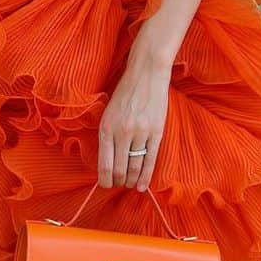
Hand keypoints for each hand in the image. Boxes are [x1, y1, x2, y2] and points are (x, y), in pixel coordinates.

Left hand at [98, 58, 170, 191]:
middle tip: (119, 185)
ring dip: (132, 180)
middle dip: (118, 182)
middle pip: (119, 169)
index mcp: (106, 127)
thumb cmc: (125, 93)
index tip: (106, 185)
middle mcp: (122, 132)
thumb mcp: (108, 112)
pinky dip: (146, 176)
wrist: (146, 74)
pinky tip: (143, 186)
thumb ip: (107, 135)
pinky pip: (150, 159)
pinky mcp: (156, 132)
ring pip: (135, 166)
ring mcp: (140, 133)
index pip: (104, 163)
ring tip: (131, 185)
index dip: (105, 179)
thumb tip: (107, 162)